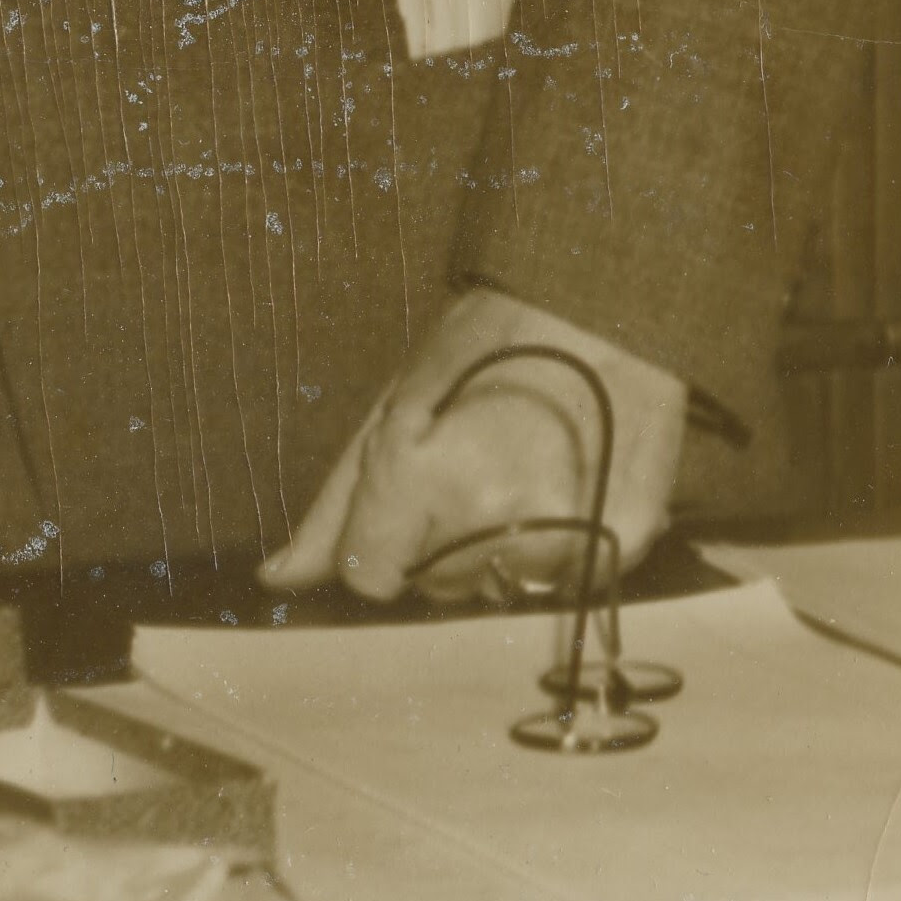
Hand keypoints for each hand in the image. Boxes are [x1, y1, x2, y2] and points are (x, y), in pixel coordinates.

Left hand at [260, 285, 689, 604]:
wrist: (602, 312)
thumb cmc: (485, 348)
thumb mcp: (394, 405)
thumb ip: (338, 504)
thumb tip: (279, 577)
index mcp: (418, 476)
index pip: (371, 576)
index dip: (378, 546)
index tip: (400, 511)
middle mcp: (489, 516)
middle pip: (437, 585)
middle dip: (441, 541)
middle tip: (471, 468)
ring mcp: (562, 535)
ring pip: (501, 587)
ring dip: (502, 550)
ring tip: (520, 472)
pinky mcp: (622, 545)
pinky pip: (566, 581)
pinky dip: (562, 549)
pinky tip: (565, 486)